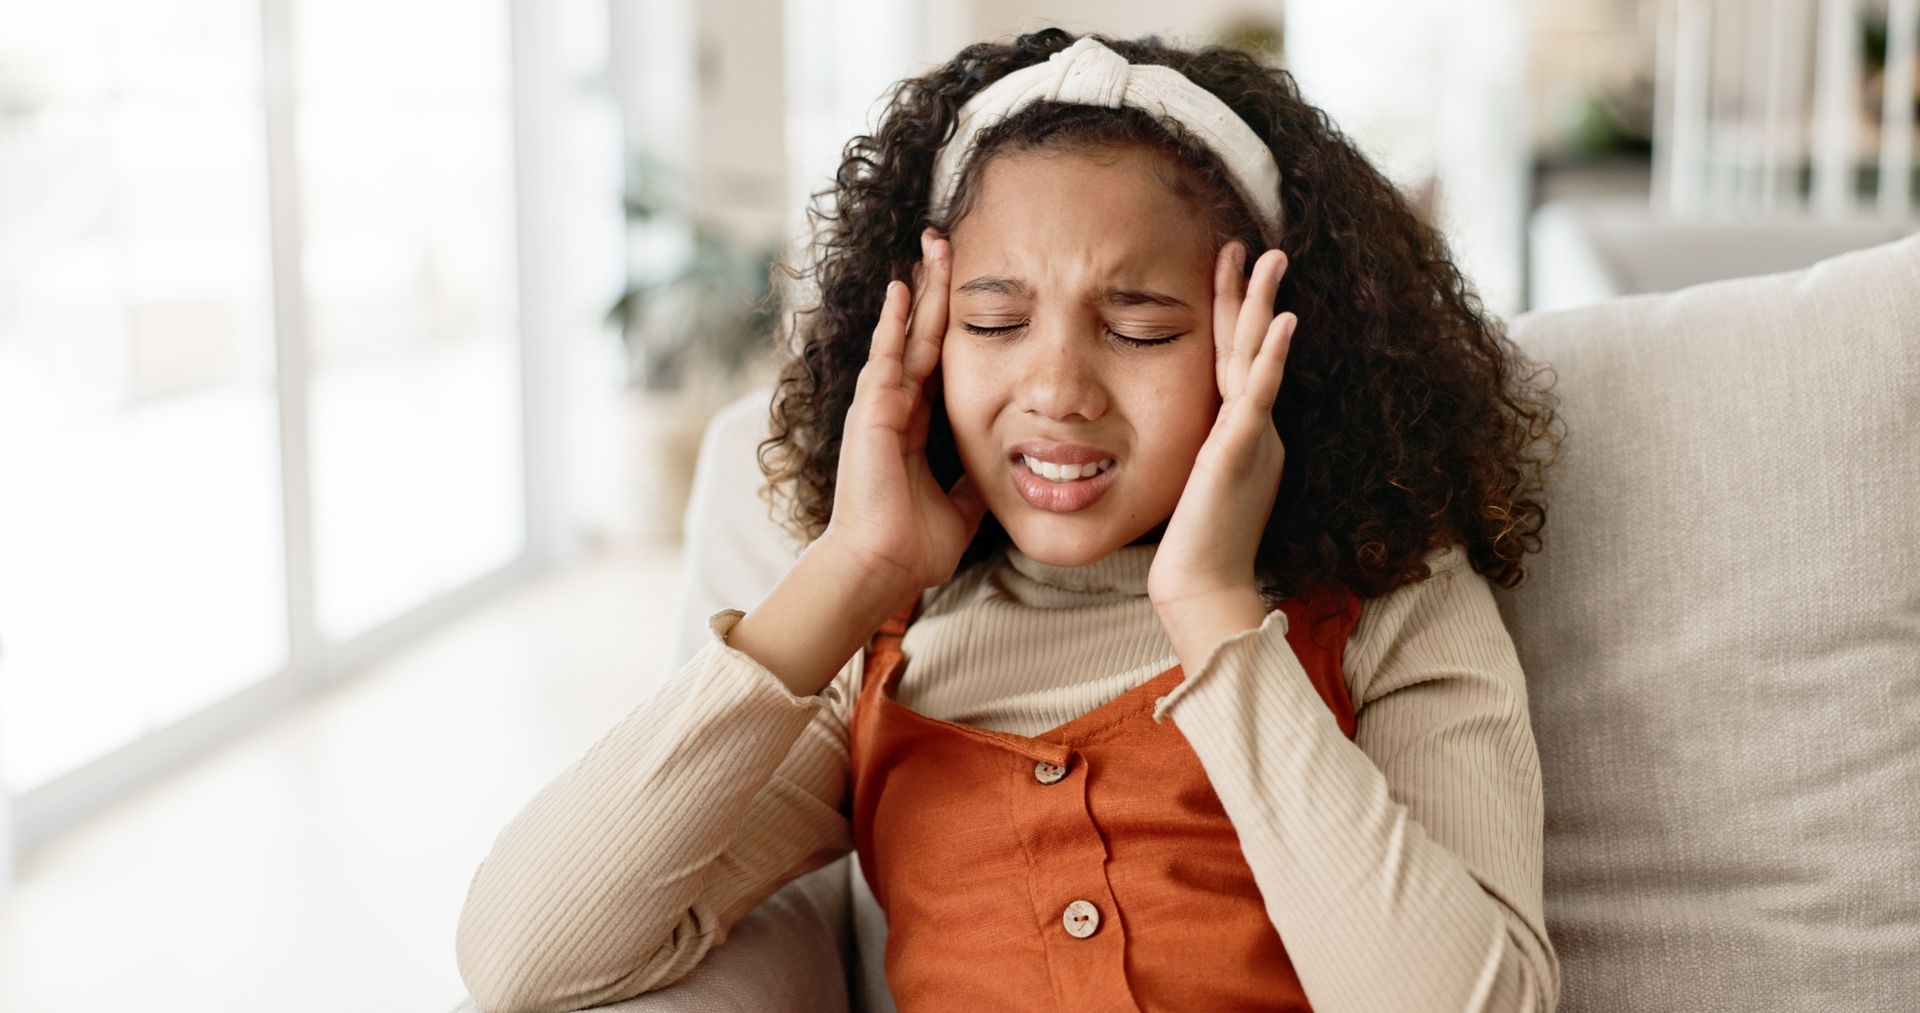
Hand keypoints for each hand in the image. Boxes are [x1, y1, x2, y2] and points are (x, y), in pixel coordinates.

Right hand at [818, 227, 988, 601]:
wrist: (882, 568)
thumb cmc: (912, 546)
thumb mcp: (960, 507)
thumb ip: (973, 484)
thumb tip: (1003, 476)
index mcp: (913, 427)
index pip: (935, 361)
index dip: (947, 324)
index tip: (962, 289)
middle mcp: (893, 409)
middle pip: (919, 336)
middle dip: (934, 291)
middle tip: (944, 244)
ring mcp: (879, 407)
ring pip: (904, 336)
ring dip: (918, 292)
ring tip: (929, 248)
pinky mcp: (873, 414)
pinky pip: (887, 357)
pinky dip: (895, 322)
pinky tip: (904, 289)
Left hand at [1146, 243, 1297, 611]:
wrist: (1202, 586)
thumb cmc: (1196, 546)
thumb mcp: (1199, 483)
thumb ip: (1203, 452)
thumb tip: (1195, 436)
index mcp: (1242, 433)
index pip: (1236, 362)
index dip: (1233, 317)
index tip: (1229, 273)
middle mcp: (1254, 429)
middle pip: (1252, 348)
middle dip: (1253, 296)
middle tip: (1258, 247)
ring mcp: (1251, 438)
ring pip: (1257, 360)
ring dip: (1263, 307)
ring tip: (1271, 260)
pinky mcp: (1240, 453)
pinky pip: (1259, 396)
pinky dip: (1272, 358)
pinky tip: (1281, 323)